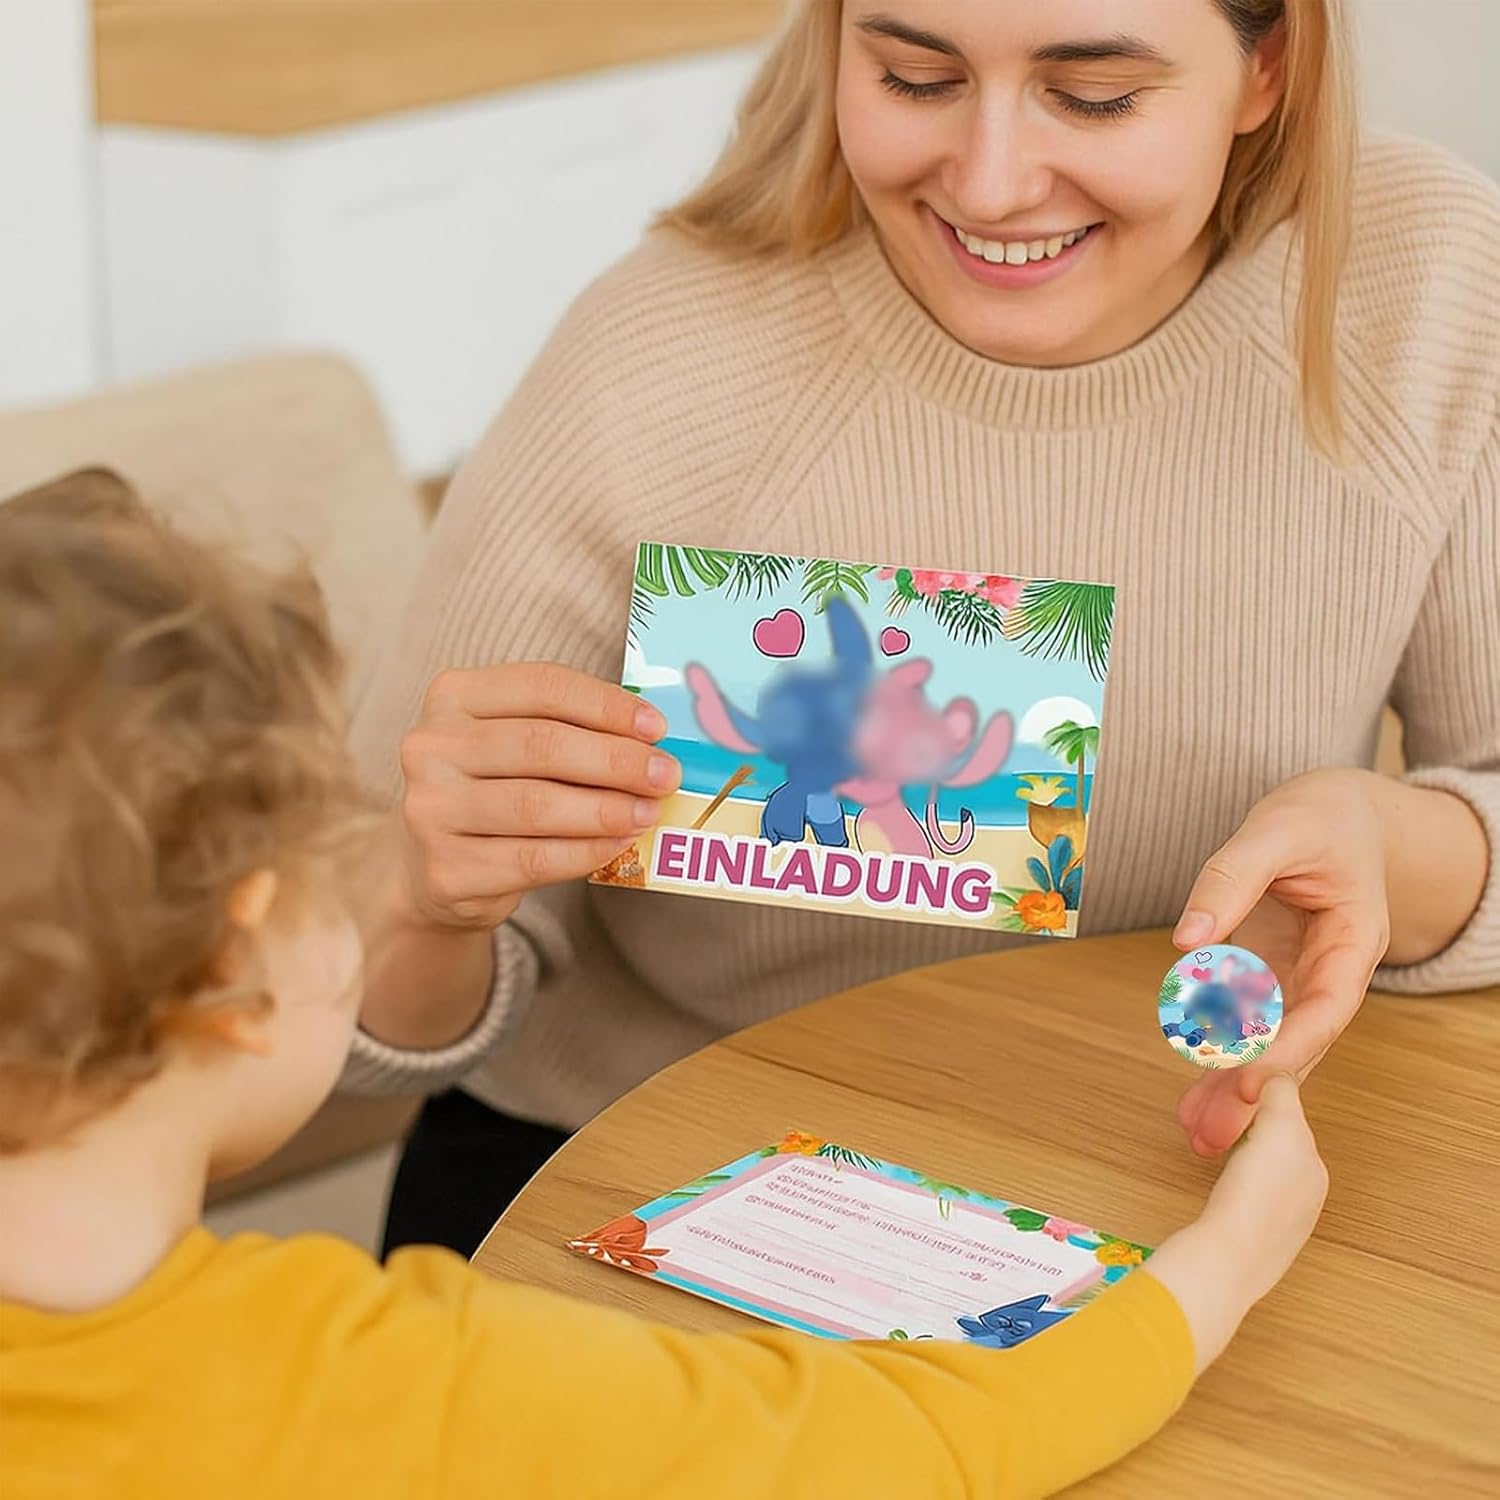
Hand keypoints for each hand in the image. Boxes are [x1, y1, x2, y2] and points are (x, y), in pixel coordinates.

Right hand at [397, 663, 680, 929]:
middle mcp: (431, 747)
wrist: (437, 869)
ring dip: (606, 809)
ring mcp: (430, 809)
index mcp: (454, 696)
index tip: (655, 727)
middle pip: (540, 744)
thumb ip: (572, 731)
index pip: (542, 686)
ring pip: (536, 805)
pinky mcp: (445, 870)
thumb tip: (650, 743)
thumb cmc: (495, 791)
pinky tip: (618, 844)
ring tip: (648, 812)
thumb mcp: (518, 745)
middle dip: (615, 760)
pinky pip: (533, 858)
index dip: (606, 705)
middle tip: (664, 775)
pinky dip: (585, 851)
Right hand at [1146, 1075, 1327, 1373]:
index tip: (1235, 1092)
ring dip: (1237, 1154)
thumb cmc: (1257, 1194)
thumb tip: (1277, 1073)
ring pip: (1258, 1169)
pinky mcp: (1255, 1238)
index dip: (1261, 1100)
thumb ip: (1281, 1092)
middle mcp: (1306, 1194)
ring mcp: (1281, 1219)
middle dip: (1247, 1128)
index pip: (1291, 1117)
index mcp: (1314, 1166)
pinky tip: (1220, 1185)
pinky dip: (1232, 1182)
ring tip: (1213, 1148)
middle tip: (1216, 1120)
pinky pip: (1244, 1195)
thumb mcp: (1279, 1126)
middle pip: (1275, 1143)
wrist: (1229, 1257)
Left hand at [1172, 770, 1390, 1156]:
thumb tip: (1186, 940)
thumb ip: (1229, 879)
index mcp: (1355, 938)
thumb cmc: (1318, 815)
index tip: (1248, 1078)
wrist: (1337, 810)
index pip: (1327, 1005)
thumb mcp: (1274, 831)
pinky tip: (1195, 1094)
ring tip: (1197, 1130)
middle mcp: (1334, 968)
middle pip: (1300, 1040)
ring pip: (1273, 1040)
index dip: (1290, 1045)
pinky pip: (1251, 1021)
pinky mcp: (1273, 973)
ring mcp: (1302, 975)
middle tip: (1215, 1132)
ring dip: (1237, 1086)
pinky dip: (1224, 1054)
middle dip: (1260, 1088)